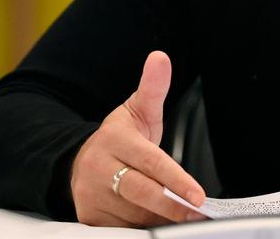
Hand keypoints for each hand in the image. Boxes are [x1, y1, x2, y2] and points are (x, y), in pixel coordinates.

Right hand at [70, 51, 206, 226]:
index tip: (198, 195)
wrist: (80, 159)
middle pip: (141, 192)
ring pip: (133, 214)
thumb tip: (160, 58)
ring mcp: (90, 194)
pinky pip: (121, 228)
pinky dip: (143, 228)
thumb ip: (154, 88)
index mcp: (115, 139)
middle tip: (196, 213)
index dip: (176, 180)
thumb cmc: (121, 137)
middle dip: (172, 206)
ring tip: (181, 217)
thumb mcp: (138, 110)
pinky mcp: (87, 216)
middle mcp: (98, 166)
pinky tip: (159, 224)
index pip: (151, 162)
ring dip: (160, 218)